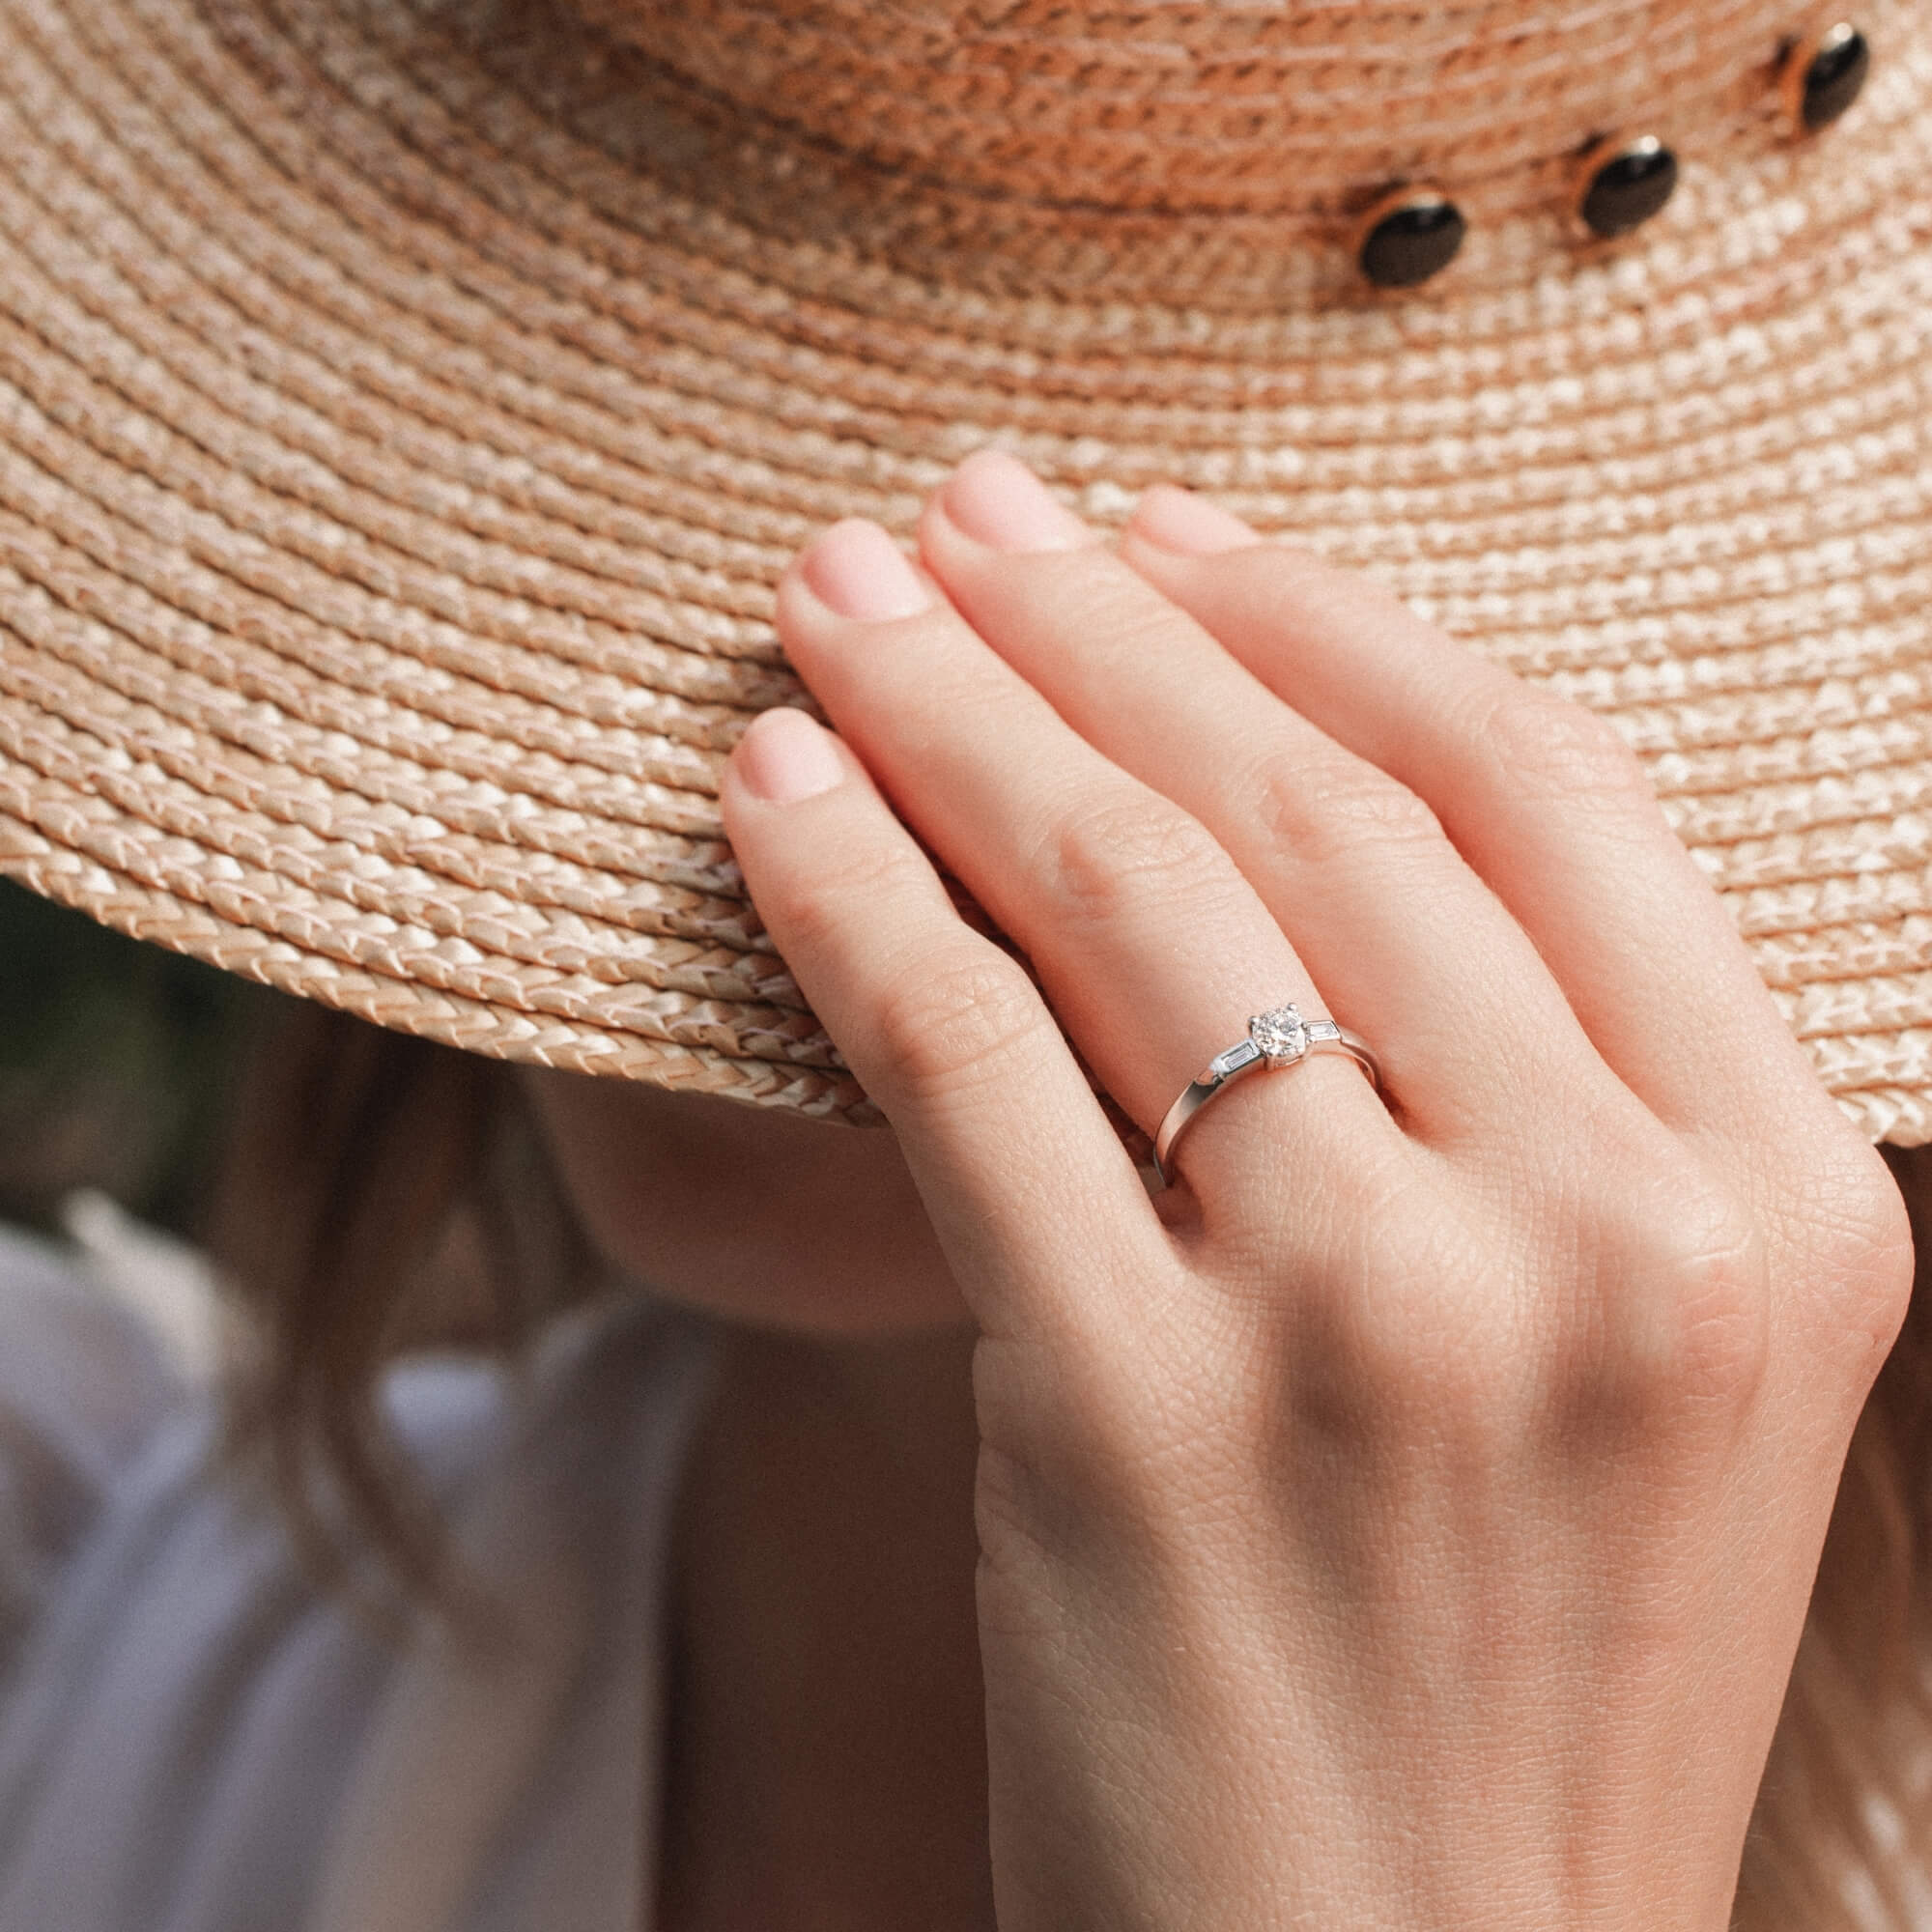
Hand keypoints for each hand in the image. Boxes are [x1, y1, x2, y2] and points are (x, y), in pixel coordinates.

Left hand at [717, 449, 1912, 1931]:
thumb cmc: (1514, 1672)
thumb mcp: (1628, 1364)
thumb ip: (1532, 1088)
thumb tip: (1278, 779)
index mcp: (1777, 1198)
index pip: (1532, 780)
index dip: (1315, 614)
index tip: (1154, 522)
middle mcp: (1607, 1237)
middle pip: (1306, 805)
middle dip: (1093, 617)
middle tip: (948, 507)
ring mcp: (1374, 1331)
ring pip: (1122, 904)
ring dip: (950, 713)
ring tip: (832, 601)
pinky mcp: (1136, 1428)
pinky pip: (959, 1067)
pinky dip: (844, 897)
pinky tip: (766, 788)